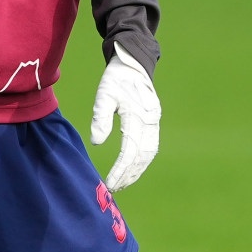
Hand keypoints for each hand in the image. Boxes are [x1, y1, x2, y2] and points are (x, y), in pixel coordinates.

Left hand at [88, 42, 159, 191]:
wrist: (133, 62)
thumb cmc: (115, 78)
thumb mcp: (104, 94)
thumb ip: (100, 117)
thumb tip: (97, 142)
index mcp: (138, 115)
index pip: (130, 150)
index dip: (121, 170)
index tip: (109, 183)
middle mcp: (151, 120)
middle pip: (142, 156)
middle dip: (129, 175)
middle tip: (114, 189)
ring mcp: (154, 121)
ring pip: (149, 153)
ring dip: (137, 170)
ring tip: (123, 183)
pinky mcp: (153, 120)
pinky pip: (150, 145)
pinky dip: (142, 160)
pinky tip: (132, 168)